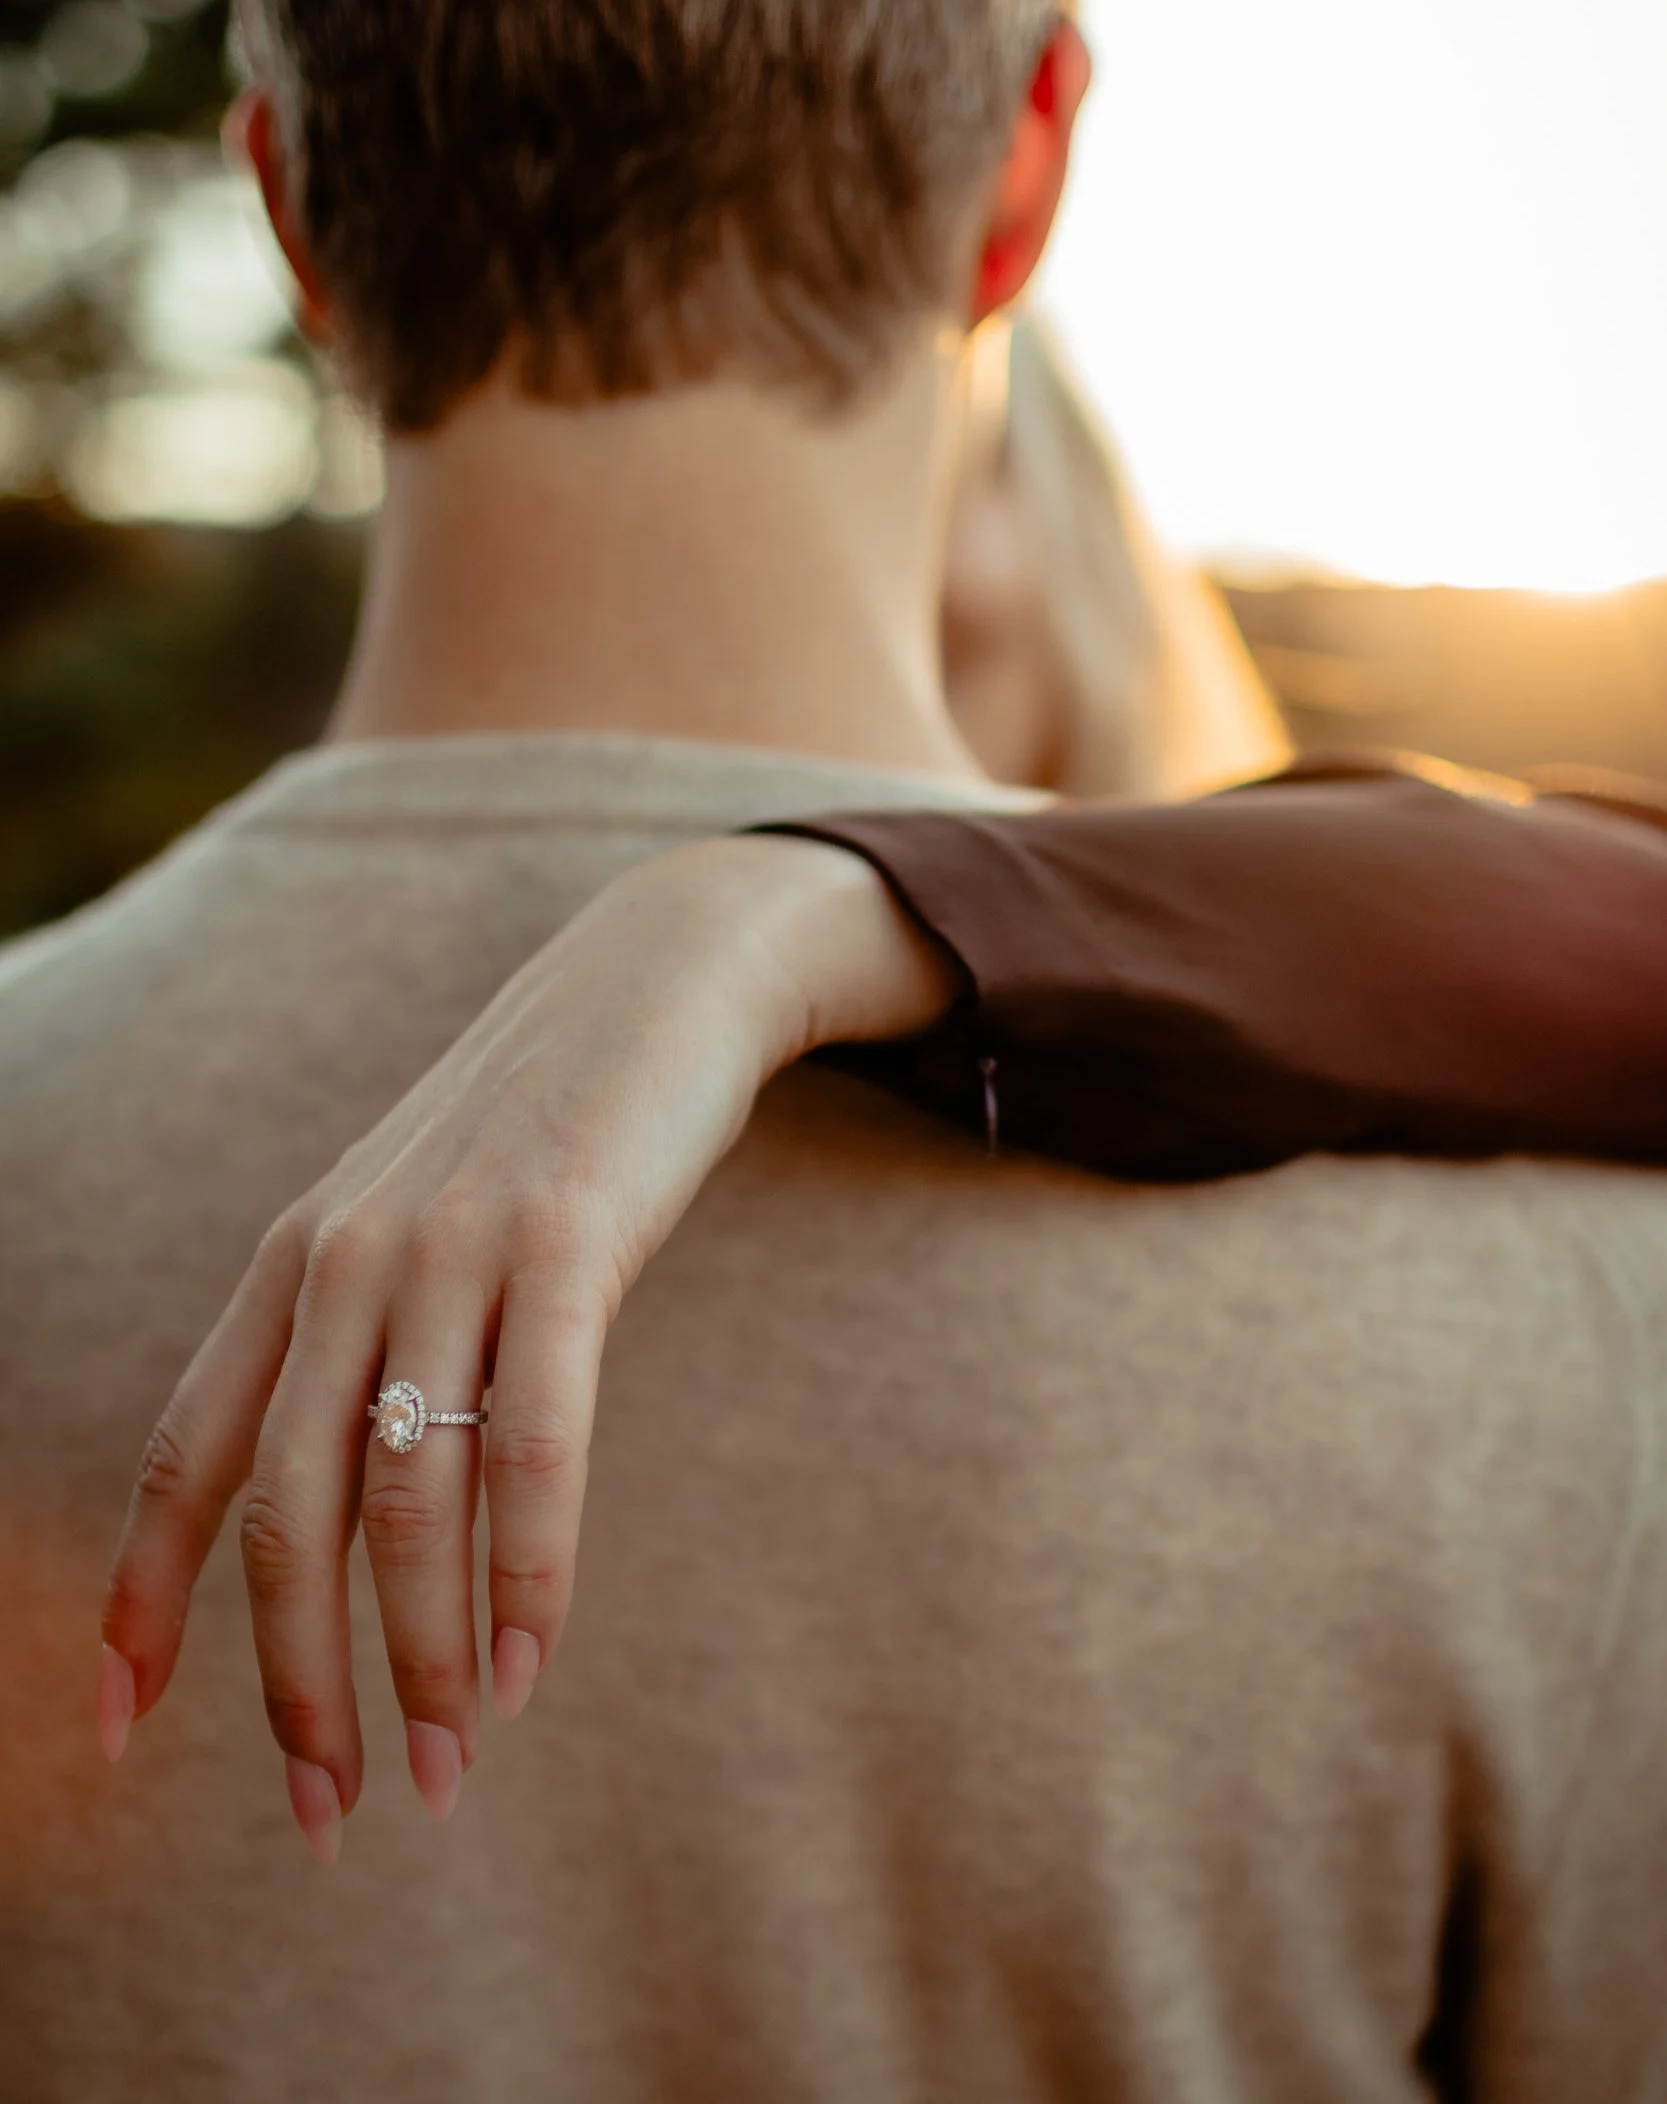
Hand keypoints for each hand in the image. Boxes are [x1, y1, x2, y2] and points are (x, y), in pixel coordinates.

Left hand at [98, 833, 955, 1858]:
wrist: (653, 977)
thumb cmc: (539, 1129)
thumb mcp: (417, 1228)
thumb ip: (368, 1349)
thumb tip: (353, 1527)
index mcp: (295, 1262)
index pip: (184, 1454)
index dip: (143, 1600)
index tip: (118, 1733)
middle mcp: (347, 1257)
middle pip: (288, 1511)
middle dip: (298, 1682)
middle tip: (335, 1808)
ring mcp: (454, 1246)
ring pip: (409, 1495)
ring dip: (424, 1656)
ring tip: (447, 1763)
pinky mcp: (570, 1240)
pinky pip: (536, 1439)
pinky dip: (527, 1573)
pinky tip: (529, 1665)